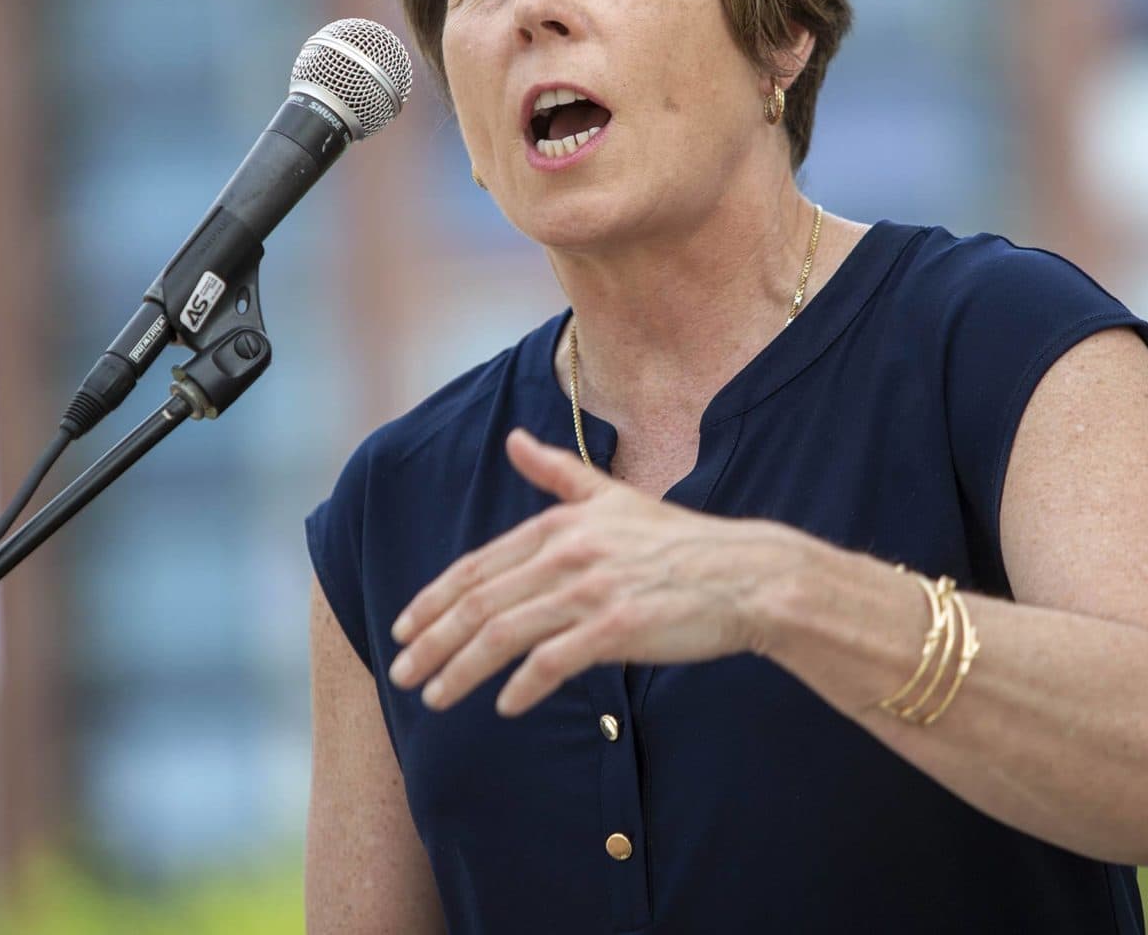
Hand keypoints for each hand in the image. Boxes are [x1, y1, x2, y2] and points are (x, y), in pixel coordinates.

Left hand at [386, 427, 799, 716]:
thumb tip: (514, 441)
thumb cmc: (680, 542)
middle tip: (400, 673)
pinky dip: (523, 686)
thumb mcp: (613, 496)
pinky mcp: (617, 628)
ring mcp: (592, 590)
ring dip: (461, 670)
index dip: (433, 599)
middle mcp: (568, 553)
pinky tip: (505, 706)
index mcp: (560, 525)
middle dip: (431, 641)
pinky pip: (554, 662)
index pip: (477, 566)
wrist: (746, 575)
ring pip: (504, 634)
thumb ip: (556, 473)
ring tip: (434, 697)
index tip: (403, 627)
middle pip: (479, 603)